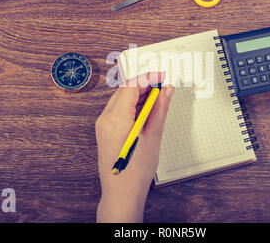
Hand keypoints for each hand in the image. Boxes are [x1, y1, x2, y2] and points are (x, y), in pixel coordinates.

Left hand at [95, 72, 173, 221]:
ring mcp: (103, 124)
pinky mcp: (105, 129)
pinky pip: (118, 109)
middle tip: (163, 86)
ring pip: (121, 99)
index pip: (131, 86)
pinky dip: (133, 105)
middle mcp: (105, 118)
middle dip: (145, 85)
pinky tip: (146, 110)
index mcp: (116, 118)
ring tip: (158, 98)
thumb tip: (166, 91)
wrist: (121, 192)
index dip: (148, 77)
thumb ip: (160, 110)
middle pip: (125, 90)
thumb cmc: (135, 171)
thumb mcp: (153, 137)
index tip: (162, 76)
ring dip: (139, 95)